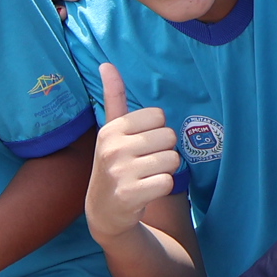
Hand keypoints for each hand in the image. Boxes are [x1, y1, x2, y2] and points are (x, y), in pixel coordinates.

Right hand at [86, 64, 181, 244]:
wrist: (104, 211)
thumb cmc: (114, 164)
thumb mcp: (110, 131)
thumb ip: (113, 97)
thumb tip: (106, 64)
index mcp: (111, 129)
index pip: (159, 116)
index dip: (157, 131)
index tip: (141, 145)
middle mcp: (113, 148)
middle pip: (169, 137)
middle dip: (164, 151)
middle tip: (145, 164)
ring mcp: (120, 172)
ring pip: (172, 159)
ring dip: (166, 171)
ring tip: (147, 177)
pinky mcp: (130, 195)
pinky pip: (168, 181)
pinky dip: (163, 187)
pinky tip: (147, 191)